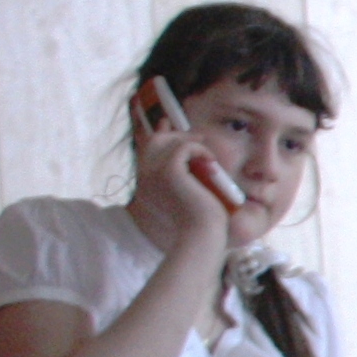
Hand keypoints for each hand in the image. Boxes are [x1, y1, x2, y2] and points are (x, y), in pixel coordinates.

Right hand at [127, 86, 239, 249]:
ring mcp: (153, 172)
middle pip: (156, 140)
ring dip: (195, 145)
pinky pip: (185, 147)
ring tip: (210, 162)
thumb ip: (187, 176)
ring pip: (172, 142)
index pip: (147, 148)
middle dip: (178, 135)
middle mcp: (145, 176)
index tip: (167, 122)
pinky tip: (211, 165)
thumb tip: (197, 158)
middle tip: (200, 137)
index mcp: (147, 183)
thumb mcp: (191, 193)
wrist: (202, 234)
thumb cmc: (201, 220)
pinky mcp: (169, 171)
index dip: (158, 133)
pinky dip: (201, 151)